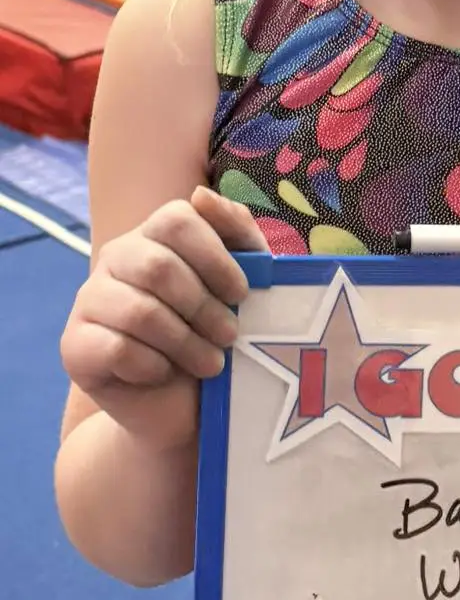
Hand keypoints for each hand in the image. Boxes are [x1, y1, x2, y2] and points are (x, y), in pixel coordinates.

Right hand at [60, 187, 266, 449]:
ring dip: (187, 343)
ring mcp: (89, 300)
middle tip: (229, 336)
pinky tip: (166, 373)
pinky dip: (153, 366)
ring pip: (140, 312)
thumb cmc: (217, 333)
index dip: (215, 257)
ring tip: (211, 364)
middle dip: (204, 307)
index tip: (242, 293)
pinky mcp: (74, 345)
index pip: (177, 220)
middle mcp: (116, 258)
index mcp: (155, 234)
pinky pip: (115, 349)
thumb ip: (237, 232)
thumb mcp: (246, 281)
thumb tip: (200, 194)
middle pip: (158, 267)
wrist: (183, 405)